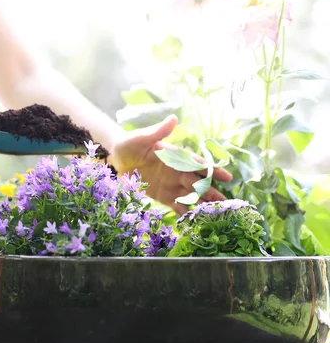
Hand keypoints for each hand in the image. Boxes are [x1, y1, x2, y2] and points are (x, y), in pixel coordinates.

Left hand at [108, 115, 232, 214]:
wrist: (115, 158)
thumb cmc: (129, 144)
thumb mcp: (142, 138)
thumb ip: (157, 132)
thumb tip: (173, 119)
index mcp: (176, 157)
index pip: (198, 164)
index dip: (212, 170)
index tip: (227, 177)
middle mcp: (177, 172)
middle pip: (198, 183)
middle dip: (211, 192)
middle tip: (226, 203)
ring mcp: (171, 185)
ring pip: (191, 196)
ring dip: (202, 204)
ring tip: (215, 215)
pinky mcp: (162, 196)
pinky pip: (177, 205)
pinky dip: (185, 213)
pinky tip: (195, 223)